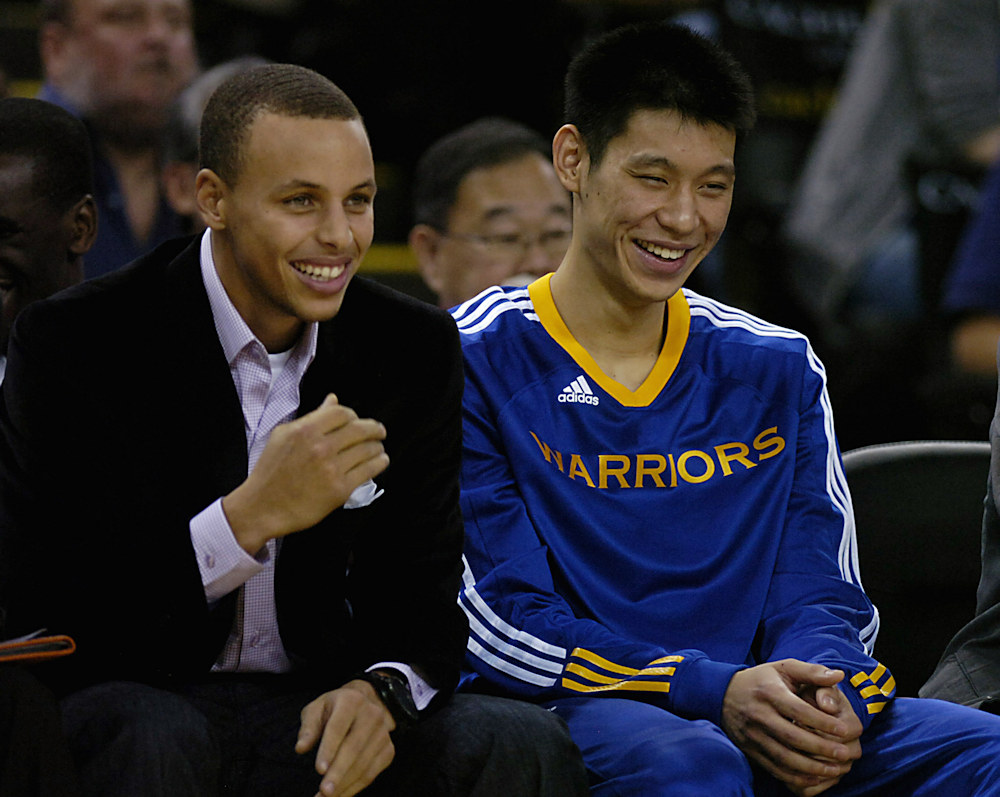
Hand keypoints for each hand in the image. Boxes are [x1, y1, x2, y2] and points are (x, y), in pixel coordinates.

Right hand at [223, 394, 388, 553]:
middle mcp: (320, 447)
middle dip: (374, 429)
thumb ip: (311, 417)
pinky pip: (368, 471)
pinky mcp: (339, 490)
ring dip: (377, 447)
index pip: (342, 413)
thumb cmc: (270, 472)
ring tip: (379, 448)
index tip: (357, 421)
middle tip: (379, 431)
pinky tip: (380, 461)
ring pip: (367, 450)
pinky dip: (379, 463)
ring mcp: (331, 469)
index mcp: (304, 431)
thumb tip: (333, 399)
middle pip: (360, 429)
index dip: (353, 415)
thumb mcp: (283, 436)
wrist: (262, 508)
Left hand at [296, 680, 395, 796]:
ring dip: (345, 784)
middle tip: (324, 792)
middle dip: (338, 772)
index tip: (319, 770)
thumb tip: (301, 748)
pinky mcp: (388, 749)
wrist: (365, 704)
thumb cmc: (334, 709)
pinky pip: (372, 773)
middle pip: (354, 747)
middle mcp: (372, 714)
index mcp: (351, 701)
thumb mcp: (317, 709)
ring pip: (364, 763)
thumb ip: (308, 728)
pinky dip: (355, 787)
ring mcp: (383, 733)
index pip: (338, 727)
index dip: (329, 749)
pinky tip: (340, 795)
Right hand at [721, 660, 861, 794]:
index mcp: (768, 693)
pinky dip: (796, 777)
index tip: (844, 730)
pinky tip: (815, 777)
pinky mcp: (750, 750)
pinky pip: (775, 769)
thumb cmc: (761, 680)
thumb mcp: (783, 668)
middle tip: (846, 754)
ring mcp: (753, 735)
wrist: (722, 694)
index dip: (823, 722)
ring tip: (836, 769)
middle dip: (822, 748)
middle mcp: (758, 715)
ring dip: (812, 768)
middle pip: (793, 737)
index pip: (799, 711)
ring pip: (784, 757)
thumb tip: (839, 675)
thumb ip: (812, 671)